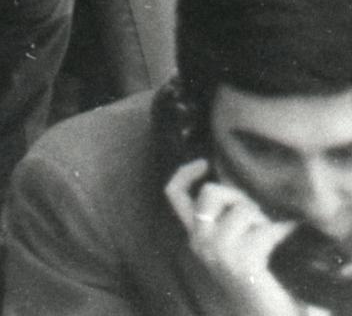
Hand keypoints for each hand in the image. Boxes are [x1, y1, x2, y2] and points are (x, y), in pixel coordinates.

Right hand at [164, 160, 304, 315]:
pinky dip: (282, 228)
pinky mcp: (243, 261)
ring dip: (262, 216)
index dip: (185, 173)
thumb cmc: (252, 272)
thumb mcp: (229, 242)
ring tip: (271, 231)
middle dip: (238, 195)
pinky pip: (266, 228)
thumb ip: (223, 218)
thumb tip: (236, 180)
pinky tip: (288, 232)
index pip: (175, 195)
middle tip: (256, 213)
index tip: (204, 161)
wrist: (262, 309)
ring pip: (241, 209)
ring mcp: (219, 251)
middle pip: (210, 193)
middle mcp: (200, 241)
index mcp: (195, 235)